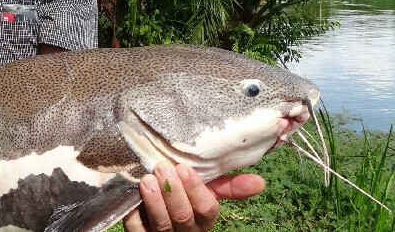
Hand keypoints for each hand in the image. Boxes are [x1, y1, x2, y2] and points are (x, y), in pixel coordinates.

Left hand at [123, 161, 265, 231]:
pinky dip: (135, 214)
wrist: (159, 214)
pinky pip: (138, 230)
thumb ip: (228, 186)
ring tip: (147, 179)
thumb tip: (261, 182)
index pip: (207, 210)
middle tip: (162, 168)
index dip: (196, 191)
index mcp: (204, 220)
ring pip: (162, 225)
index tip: (183, 168)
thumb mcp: (206, 191)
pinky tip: (133, 197)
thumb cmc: (185, 197)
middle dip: (173, 192)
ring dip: (155, 201)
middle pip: (183, 217)